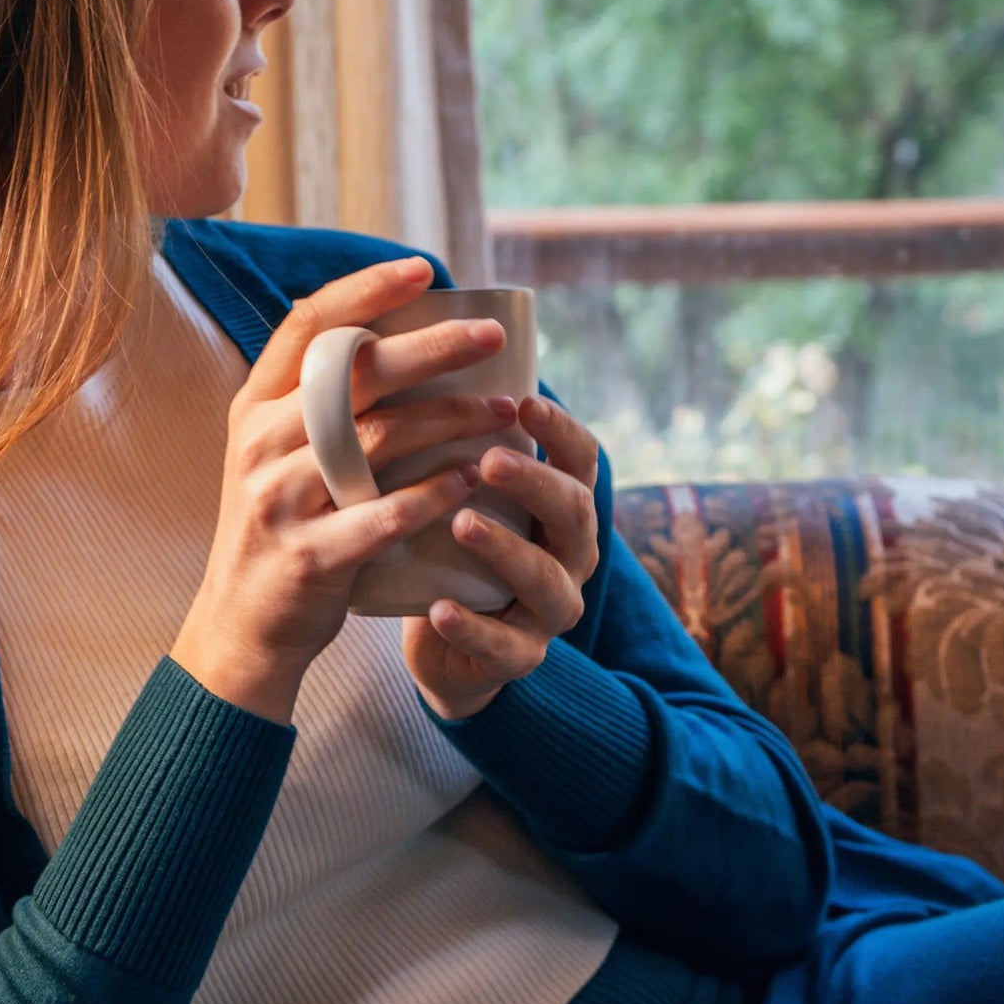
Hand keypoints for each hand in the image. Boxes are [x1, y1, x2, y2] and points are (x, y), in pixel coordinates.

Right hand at [172, 255, 517, 723]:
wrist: (241, 624)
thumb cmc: (282, 525)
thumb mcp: (277, 453)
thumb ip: (321, 402)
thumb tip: (402, 336)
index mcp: (255, 407)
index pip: (307, 326)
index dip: (365, 291)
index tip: (424, 270)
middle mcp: (260, 443)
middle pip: (353, 374)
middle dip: (430, 347)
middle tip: (491, 336)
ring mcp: (279, 500)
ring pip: (377, 439)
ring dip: (450, 420)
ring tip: (504, 410)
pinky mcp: (308, 555)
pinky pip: (382, 515)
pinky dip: (433, 494)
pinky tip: (473, 480)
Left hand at [403, 394, 600, 719]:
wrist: (445, 642)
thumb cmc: (453, 545)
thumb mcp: (466, 491)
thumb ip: (461, 439)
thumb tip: (421, 347)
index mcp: (562, 506)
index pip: (581, 460)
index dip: (561, 431)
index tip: (525, 401)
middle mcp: (570, 555)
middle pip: (574, 513)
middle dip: (536, 483)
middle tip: (489, 460)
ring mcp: (549, 610)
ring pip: (546, 582)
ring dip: (506, 550)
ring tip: (461, 523)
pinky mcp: (516, 657)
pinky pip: (505, 647)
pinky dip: (473, 628)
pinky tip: (440, 608)